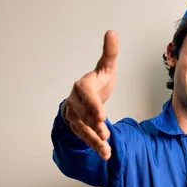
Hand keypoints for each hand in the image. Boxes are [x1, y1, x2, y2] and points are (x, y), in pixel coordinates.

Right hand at [63, 30, 118, 159]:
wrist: (83, 98)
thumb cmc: (97, 82)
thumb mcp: (105, 68)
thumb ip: (109, 54)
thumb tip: (112, 32)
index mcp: (82, 86)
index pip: (86, 94)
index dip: (93, 105)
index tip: (102, 115)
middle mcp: (74, 101)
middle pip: (82, 115)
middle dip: (94, 125)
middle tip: (106, 133)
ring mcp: (74, 116)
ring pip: (82, 129)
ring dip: (94, 140)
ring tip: (106, 150)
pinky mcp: (77, 128)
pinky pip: (85, 138)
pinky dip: (94, 147)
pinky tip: (106, 154)